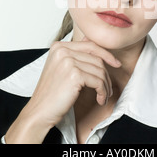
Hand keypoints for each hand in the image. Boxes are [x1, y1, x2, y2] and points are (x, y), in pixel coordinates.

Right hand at [5, 36, 120, 142]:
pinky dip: (102, 92)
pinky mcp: (74, 74)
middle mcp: (62, 50)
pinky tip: (100, 99)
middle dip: (106, 74)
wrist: (39, 111)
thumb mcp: (61, 67)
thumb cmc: (52, 93)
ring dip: (105, 85)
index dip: (106, 54)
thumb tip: (96, 46)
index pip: (90, 45)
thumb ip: (76, 55)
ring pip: (100, 70)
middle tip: (108, 88)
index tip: (116, 63)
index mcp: (59, 46)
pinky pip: (98, 81)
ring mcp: (68, 61)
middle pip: (97, 58)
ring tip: (103, 95)